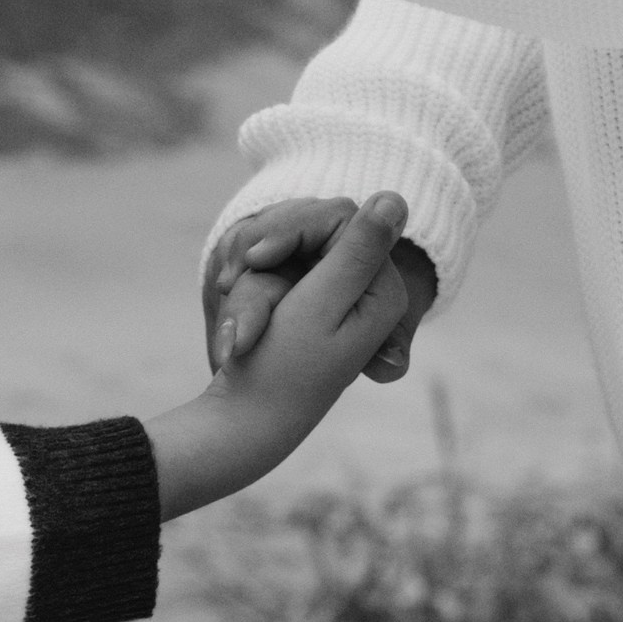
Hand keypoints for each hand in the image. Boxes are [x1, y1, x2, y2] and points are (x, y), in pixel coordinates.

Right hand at [148, 194, 409, 517]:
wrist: (247, 423)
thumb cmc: (286, 369)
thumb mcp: (322, 303)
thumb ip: (359, 251)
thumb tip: (396, 197)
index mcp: (380, 290)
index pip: (340, 220)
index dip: (292, 230)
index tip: (257, 259)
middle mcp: (360, 289)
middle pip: (303, 232)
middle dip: (260, 258)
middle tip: (226, 283)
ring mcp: (326, 295)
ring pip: (275, 252)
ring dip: (245, 284)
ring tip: (232, 331)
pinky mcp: (297, 301)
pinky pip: (262, 274)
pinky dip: (240, 293)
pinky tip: (233, 332)